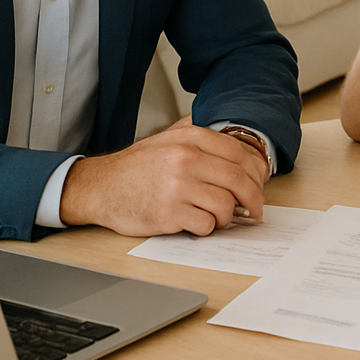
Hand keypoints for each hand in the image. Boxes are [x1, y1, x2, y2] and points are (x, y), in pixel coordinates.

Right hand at [59, 122, 268, 235]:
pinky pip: (206, 224)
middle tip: (254, 209)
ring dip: (228, 216)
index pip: (240, 154)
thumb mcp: (168, 137)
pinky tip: (198, 222)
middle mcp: (186, 159)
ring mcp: (178, 186)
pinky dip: (208, 227)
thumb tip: (238, 143)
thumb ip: (198, 133)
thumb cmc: (137, 167)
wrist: (101, 187)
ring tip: (219, 216)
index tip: (259, 183)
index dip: (256, 172)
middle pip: (239, 180)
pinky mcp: (169, 214)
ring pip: (226, 205)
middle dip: (253, 198)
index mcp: (190, 138)